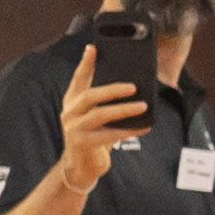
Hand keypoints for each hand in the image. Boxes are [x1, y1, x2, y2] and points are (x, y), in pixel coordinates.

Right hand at [53, 68, 151, 189]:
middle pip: (89, 96)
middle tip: (133, 87)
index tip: (93, 48)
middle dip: (112, 89)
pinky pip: (109, 135)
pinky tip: (145, 127)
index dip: (85, 63)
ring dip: (123, 110)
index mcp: (72, 102)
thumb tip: (135, 86)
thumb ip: (107, 102)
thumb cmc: (95, 136)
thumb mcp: (97, 116)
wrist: (82, 166)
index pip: (78, 79)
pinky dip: (129, 131)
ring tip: (142, 106)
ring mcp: (74, 129)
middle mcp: (69, 113)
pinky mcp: (82, 144)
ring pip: (99, 115)